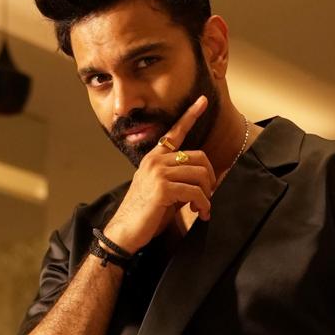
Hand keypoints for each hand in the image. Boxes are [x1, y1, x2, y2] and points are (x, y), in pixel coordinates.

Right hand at [103, 95, 216, 252]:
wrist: (125, 232)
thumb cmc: (145, 214)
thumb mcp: (162, 191)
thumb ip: (178, 180)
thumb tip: (204, 181)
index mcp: (154, 158)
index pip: (174, 132)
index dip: (190, 116)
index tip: (203, 101)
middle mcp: (155, 161)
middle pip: (198, 157)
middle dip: (209, 179)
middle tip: (207, 196)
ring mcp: (158, 173)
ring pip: (200, 174)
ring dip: (207, 195)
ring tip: (202, 208)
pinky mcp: (163, 188)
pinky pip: (195, 191)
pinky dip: (203, 204)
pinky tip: (201, 212)